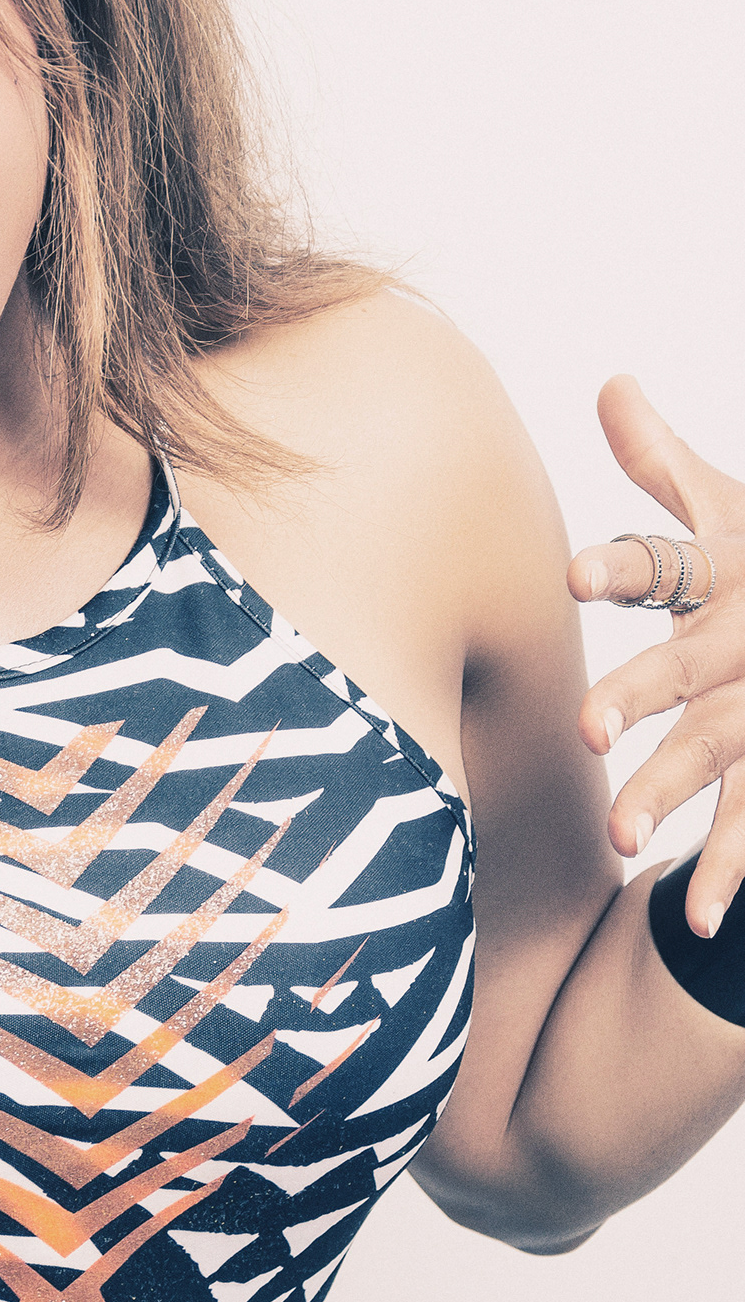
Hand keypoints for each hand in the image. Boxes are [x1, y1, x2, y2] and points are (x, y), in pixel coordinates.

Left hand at [569, 374, 744, 934]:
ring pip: (722, 749)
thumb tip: (611, 382)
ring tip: (616, 834)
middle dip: (641, 693)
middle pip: (692, 663)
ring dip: (671, 793)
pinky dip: (728, 870)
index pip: (673, 560)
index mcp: (732, 575)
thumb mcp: (733, 511)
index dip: (626, 565)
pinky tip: (694, 919)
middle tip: (584, 728)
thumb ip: (663, 462)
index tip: (572, 575)